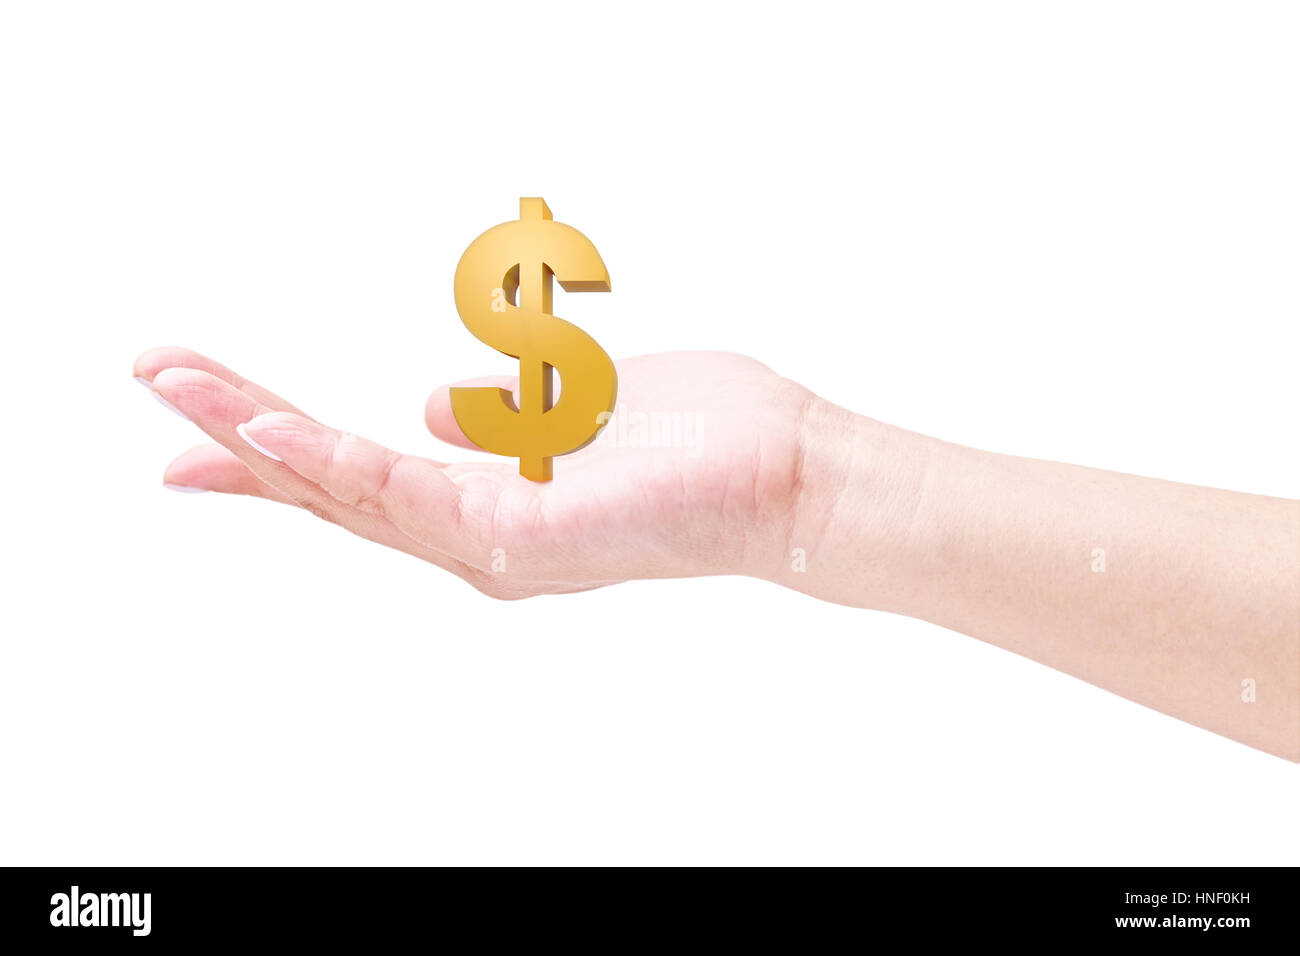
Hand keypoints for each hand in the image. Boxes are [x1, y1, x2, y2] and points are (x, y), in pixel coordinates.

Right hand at [134, 348, 814, 597]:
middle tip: (155, 376)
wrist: (791, 478)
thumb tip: (431, 402)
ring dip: (258, 435)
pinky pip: (401, 496)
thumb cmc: (708, 439)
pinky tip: (268, 425)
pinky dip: (329, 461)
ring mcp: (492, 545)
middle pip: (338, 484)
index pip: (367, 470)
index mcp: (495, 501)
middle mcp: (481, 536)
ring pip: (348, 491)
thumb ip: (503, 411)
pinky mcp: (515, 540)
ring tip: (178, 383)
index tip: (212, 406)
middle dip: (241, 432)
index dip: (284, 440)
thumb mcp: (581, 406)